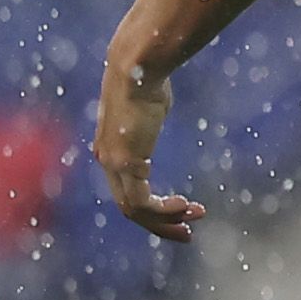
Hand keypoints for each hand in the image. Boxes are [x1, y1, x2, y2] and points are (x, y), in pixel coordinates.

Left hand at [93, 51, 200, 242]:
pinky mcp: (127, 163)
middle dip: (160, 224)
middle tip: (187, 232)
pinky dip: (165, 210)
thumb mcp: (148, 103)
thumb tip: (156, 98)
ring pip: (135, 211)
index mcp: (109, 150)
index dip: (154, 205)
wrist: (136, 67)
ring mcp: (114, 164)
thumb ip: (148, 115)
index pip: (127, 190)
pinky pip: (143, 202)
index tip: (183, 206)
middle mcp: (106, 161)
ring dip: (166, 221)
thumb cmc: (146, 78)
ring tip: (194, 219)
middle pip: (129, 208)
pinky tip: (186, 206)